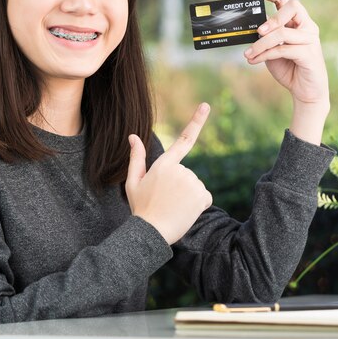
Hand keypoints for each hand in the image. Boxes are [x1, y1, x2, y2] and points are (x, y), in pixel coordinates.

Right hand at [125, 103, 212, 244]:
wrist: (150, 232)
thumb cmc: (140, 208)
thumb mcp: (133, 182)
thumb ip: (136, 157)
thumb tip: (133, 135)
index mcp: (164, 164)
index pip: (184, 139)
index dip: (196, 121)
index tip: (205, 106)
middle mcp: (180, 170)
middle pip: (187, 173)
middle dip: (180, 186)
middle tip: (166, 200)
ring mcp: (192, 182)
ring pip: (196, 186)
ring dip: (188, 196)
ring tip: (174, 207)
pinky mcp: (201, 195)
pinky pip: (204, 197)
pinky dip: (198, 205)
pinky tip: (184, 212)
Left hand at [244, 0, 329, 143]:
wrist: (303, 90)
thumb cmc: (288, 67)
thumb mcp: (271, 48)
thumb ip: (264, 37)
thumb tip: (247, 29)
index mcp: (297, 21)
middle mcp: (306, 26)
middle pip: (292, 6)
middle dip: (272, 17)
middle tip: (258, 30)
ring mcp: (310, 39)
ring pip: (283, 32)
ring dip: (261, 43)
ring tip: (248, 54)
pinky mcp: (309, 54)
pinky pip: (283, 49)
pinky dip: (265, 54)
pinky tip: (254, 60)